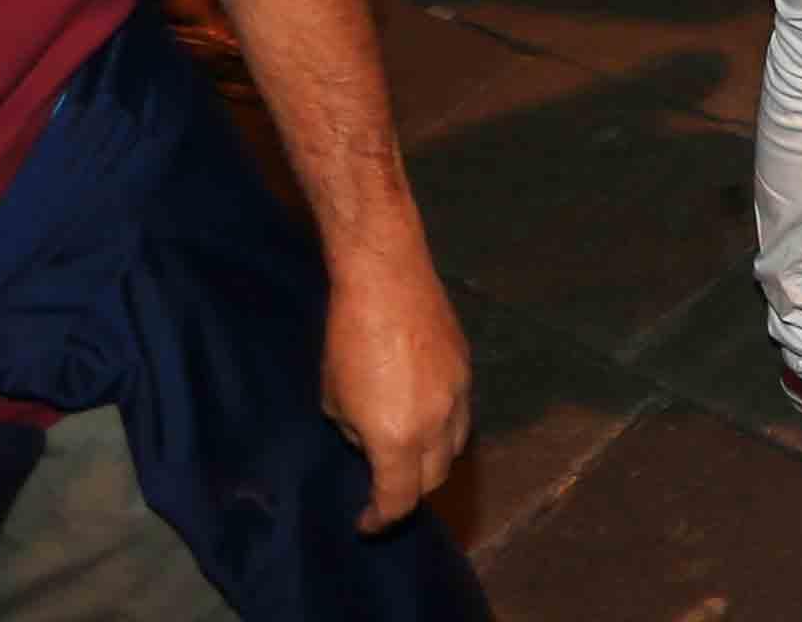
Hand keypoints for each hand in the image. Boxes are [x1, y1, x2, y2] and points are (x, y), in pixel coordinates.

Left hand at [319, 255, 472, 530]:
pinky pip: (460, 415)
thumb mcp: (334, 399)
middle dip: (409, 492)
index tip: (365, 522)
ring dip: (431, 461)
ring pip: (454, 448)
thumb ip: (355, 432)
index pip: (399, 500)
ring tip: (408, 453)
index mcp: (398, 439)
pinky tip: (422, 412)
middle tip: (384, 488)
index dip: (380, 518)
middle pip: (434, 479)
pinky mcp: (467, 368)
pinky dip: (443, 428)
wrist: (386, 278)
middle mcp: (437, 424)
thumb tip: (368, 439)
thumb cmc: (347, 339)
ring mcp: (459, 395)